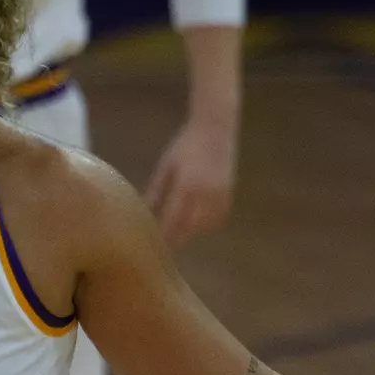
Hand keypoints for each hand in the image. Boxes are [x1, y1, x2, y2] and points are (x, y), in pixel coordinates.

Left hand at [143, 115, 237, 246]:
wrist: (215, 129)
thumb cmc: (185, 145)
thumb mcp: (166, 166)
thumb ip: (157, 190)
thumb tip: (146, 211)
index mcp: (186, 186)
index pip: (173, 219)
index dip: (164, 235)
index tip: (154, 245)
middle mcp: (205, 194)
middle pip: (189, 228)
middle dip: (176, 238)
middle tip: (164, 245)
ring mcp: (219, 196)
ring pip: (203, 226)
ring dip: (190, 232)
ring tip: (177, 234)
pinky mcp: (228, 194)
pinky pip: (216, 219)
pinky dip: (205, 225)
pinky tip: (195, 223)